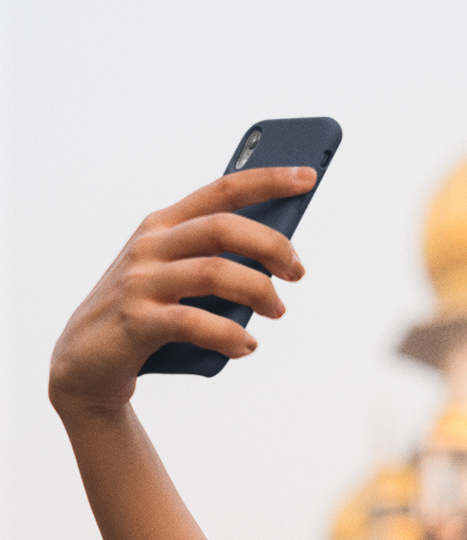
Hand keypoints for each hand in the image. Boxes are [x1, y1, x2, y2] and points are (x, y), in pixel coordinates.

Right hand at [49, 166, 311, 419]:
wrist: (86, 362)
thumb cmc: (145, 314)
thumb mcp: (177, 278)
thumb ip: (215, 262)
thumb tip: (277, 260)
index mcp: (163, 225)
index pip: (222, 190)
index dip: (267, 180)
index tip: (308, 176)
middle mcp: (151, 245)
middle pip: (224, 228)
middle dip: (272, 246)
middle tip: (298, 272)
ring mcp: (141, 282)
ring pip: (215, 272)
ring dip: (259, 292)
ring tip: (277, 311)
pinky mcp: (136, 322)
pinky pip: (194, 322)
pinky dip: (229, 335)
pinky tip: (246, 346)